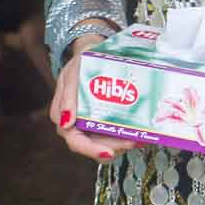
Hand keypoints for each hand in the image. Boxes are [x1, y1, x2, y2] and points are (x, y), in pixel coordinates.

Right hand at [49, 37, 129, 162]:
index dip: (91, 149)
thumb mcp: (72, 73)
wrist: (93, 52)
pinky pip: (114, 134)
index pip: (75, 141)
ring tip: (141, 137)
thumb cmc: (80, 62)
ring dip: (123, 143)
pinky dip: (127, 135)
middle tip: (133, 141)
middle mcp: (76, 125)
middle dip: (114, 147)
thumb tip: (66, 122)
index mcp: (63, 117)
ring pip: (106, 144)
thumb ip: (68, 96)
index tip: (109, 152)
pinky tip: (141, 132)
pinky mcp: (104, 121)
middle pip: (93, 146)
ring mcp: (91, 124)